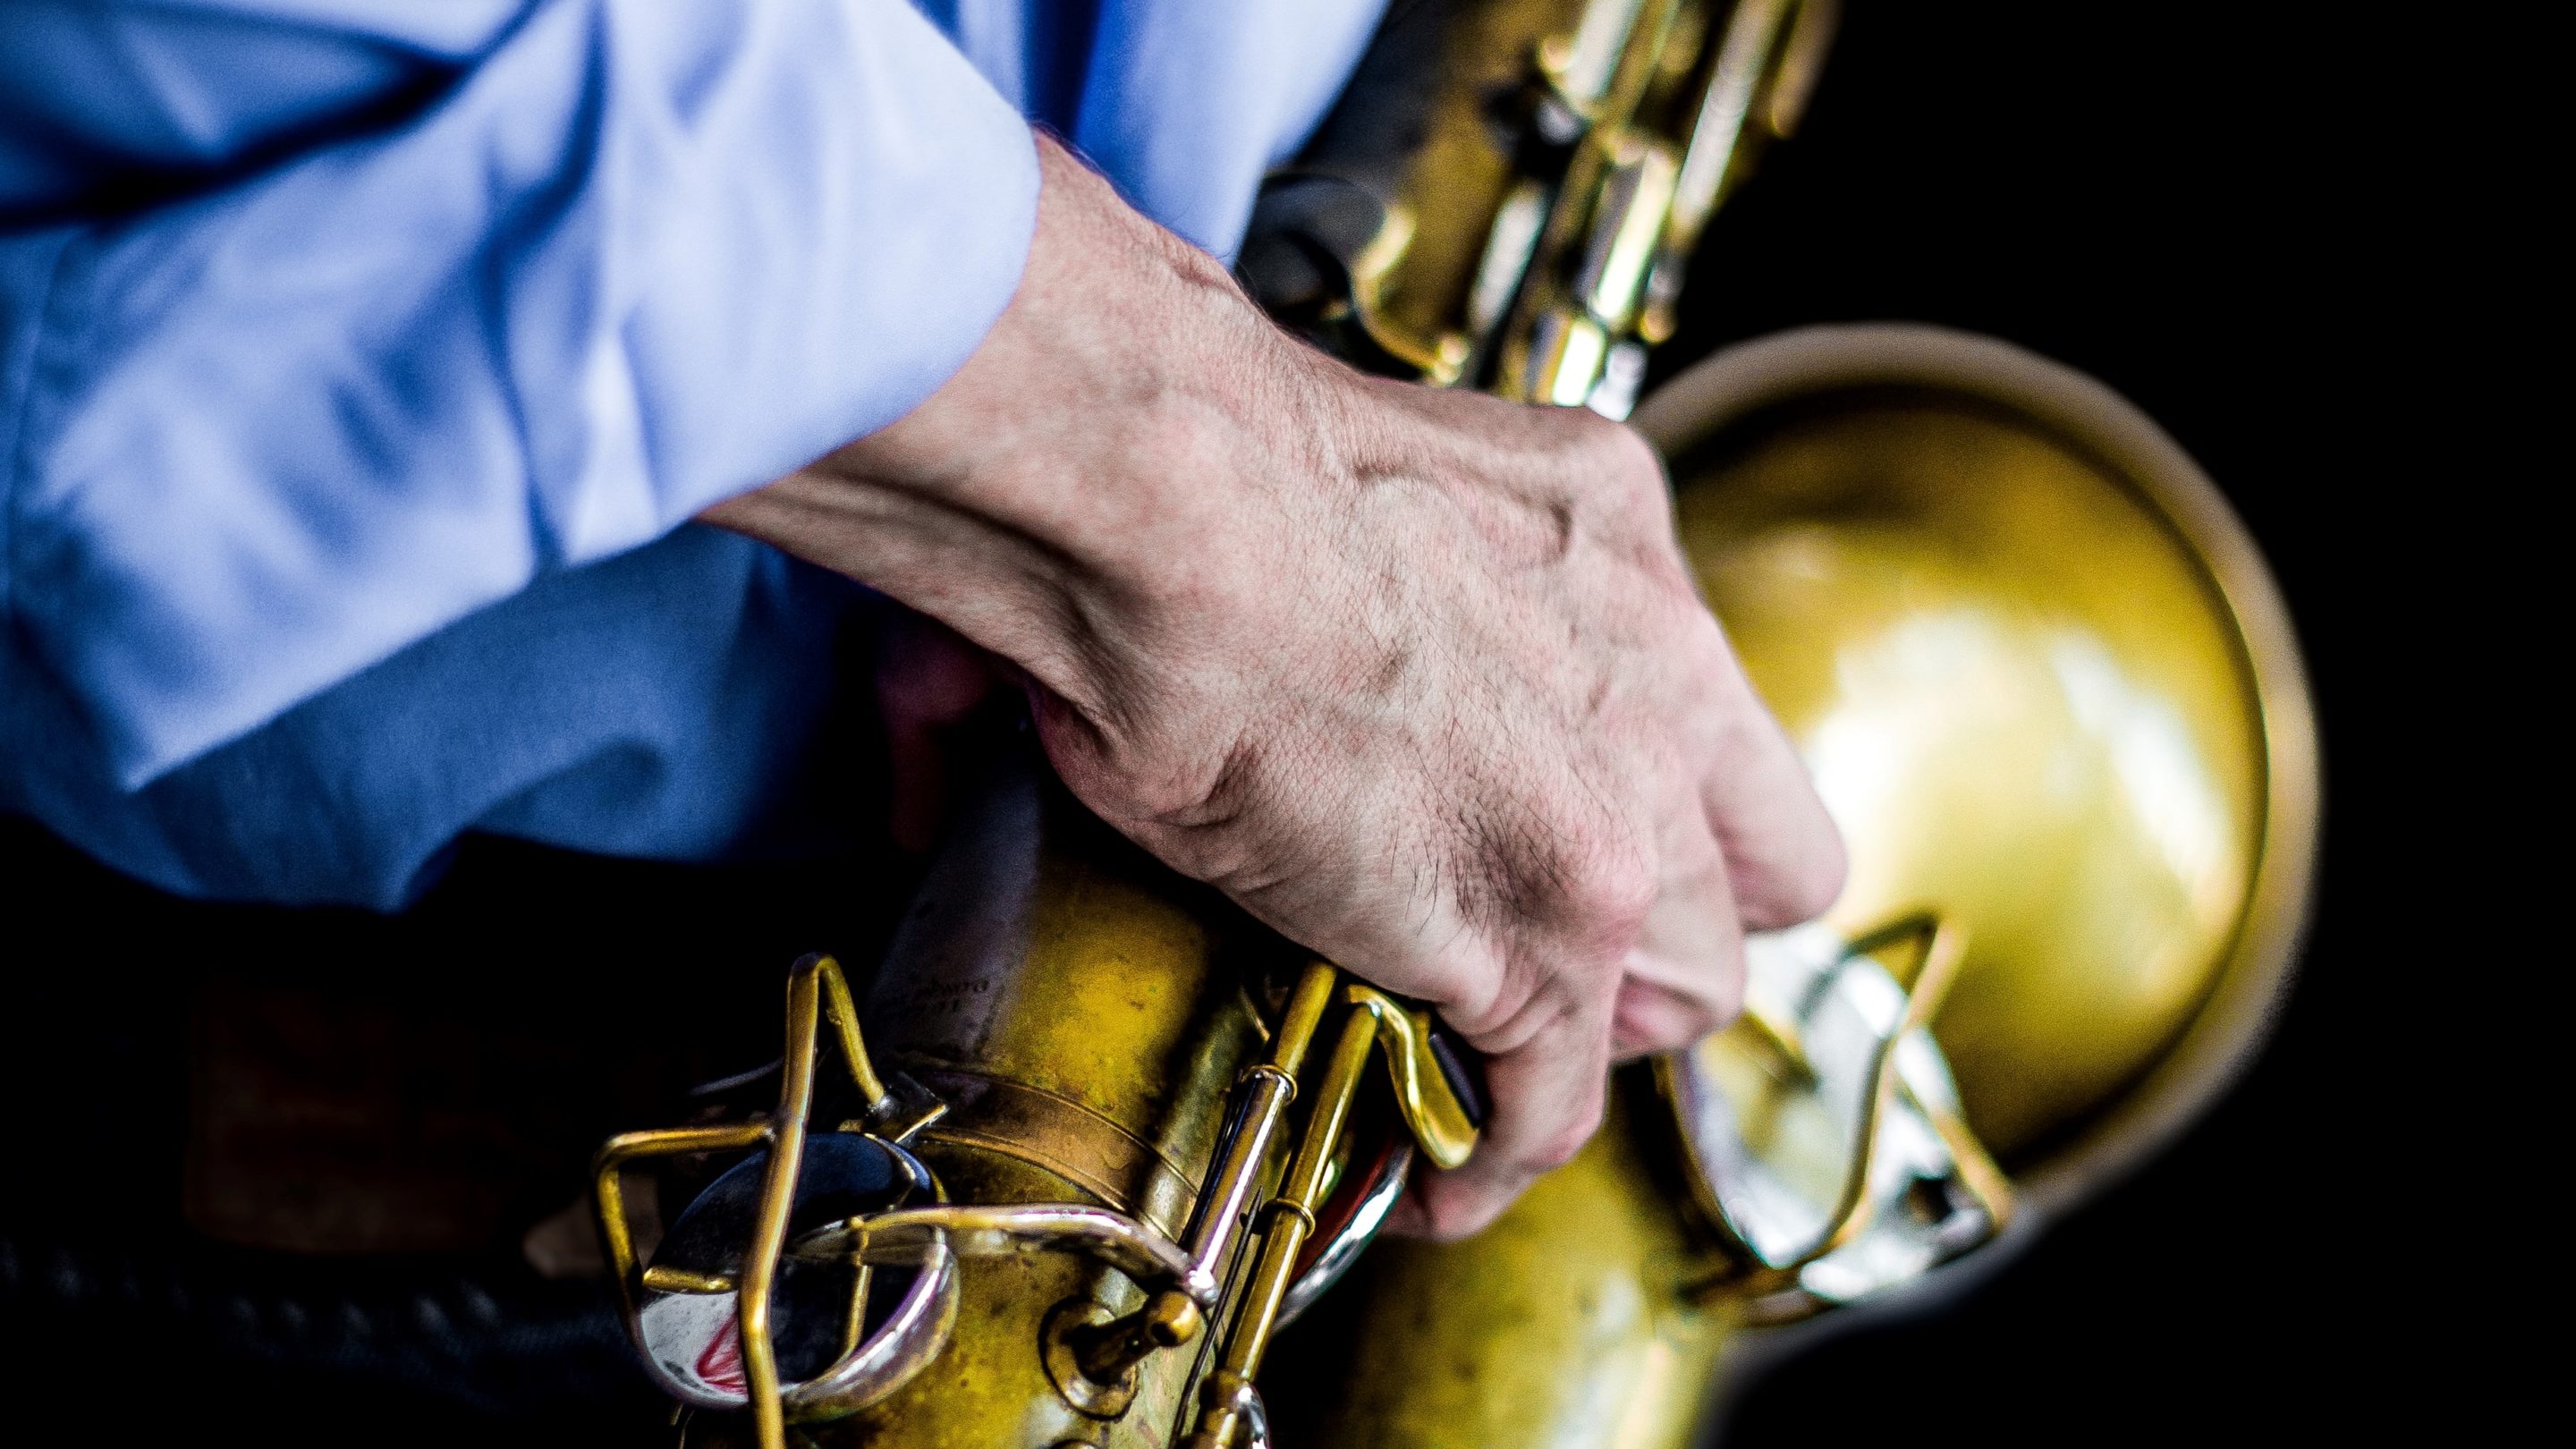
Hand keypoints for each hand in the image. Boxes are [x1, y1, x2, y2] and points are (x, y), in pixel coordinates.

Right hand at [703, 136, 1843, 1236]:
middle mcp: (1658, 666)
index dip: (1668, 796)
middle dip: (1676, 922)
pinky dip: (1500, 1151)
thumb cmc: (1186, 463)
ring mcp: (1621, 810)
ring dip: (1600, 1033)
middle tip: (1574, 949)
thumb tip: (1054, 650)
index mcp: (1611, 533)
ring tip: (1502, 1062)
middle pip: (1756, 861)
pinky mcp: (1547, 935)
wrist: (1167, 507)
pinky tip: (1444, 1173)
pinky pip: (1559, 1098)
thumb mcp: (1345, 479)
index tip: (1595, 826)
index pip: (1709, 706)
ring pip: (1692, 987)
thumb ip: (1324, 561)